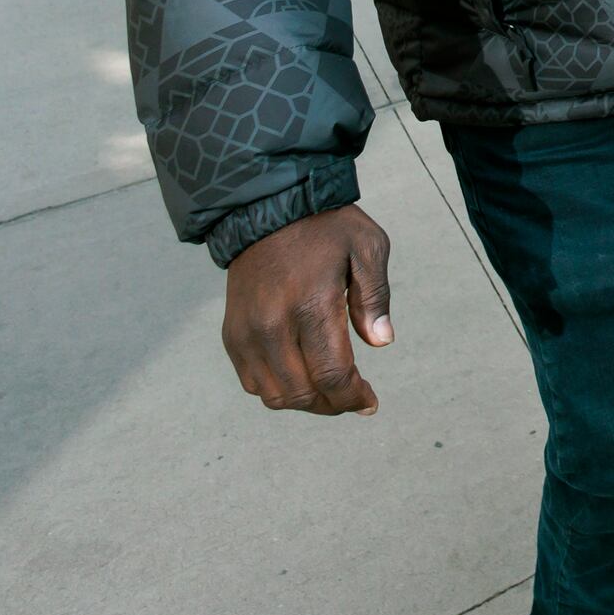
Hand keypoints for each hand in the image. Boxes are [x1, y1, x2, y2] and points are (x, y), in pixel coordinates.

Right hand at [221, 205, 393, 415]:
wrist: (267, 209)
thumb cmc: (326, 226)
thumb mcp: (367, 247)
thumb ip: (375, 297)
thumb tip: (381, 342)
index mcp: (311, 304)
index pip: (331, 375)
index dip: (353, 398)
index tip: (370, 404)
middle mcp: (273, 325)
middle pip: (301, 393)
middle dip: (332, 405)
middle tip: (352, 398)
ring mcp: (247, 332)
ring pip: (273, 395)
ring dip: (304, 402)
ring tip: (328, 391)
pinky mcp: (232, 333)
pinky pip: (251, 381)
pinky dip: (277, 389)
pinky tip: (300, 375)